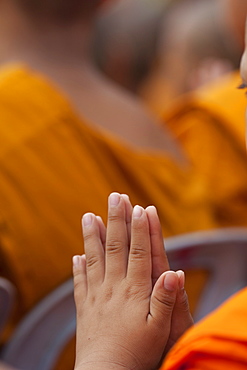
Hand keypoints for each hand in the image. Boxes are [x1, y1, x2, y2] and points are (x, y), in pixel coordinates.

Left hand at [73, 193, 192, 369]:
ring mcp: (96, 295)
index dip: (139, 228)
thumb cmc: (137, 353)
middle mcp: (113, 287)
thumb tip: (174, 271)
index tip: (139, 207)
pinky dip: (78, 266)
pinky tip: (76, 255)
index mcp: (134, 290)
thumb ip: (165, 299)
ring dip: (92, 235)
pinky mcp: (84, 307)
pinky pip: (79, 281)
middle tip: (114, 197)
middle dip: (116, 220)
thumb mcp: (159, 329)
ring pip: (93, 258)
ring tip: (89, 215)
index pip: (137, 252)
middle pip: (115, 246)